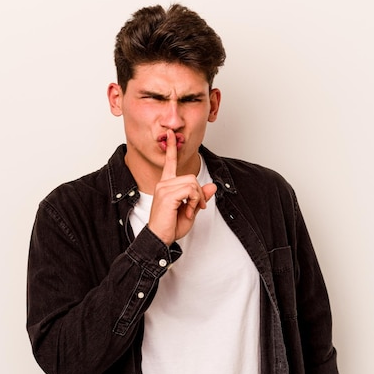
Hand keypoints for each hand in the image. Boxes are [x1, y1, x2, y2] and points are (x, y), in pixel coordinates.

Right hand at [148, 130, 216, 244]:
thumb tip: (213, 187)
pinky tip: (188, 210)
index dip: (171, 148)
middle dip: (199, 193)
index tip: (171, 134)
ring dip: (197, 198)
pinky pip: (190, 190)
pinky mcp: (167, 195)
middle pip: (191, 177)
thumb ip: (200, 197)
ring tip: (190, 210)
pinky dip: (195, 200)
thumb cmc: (170, 226)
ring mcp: (164, 188)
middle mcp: (163, 183)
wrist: (160, 239)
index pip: (170, 163)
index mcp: (166, 184)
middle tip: (198, 207)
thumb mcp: (191, 210)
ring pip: (192, 182)